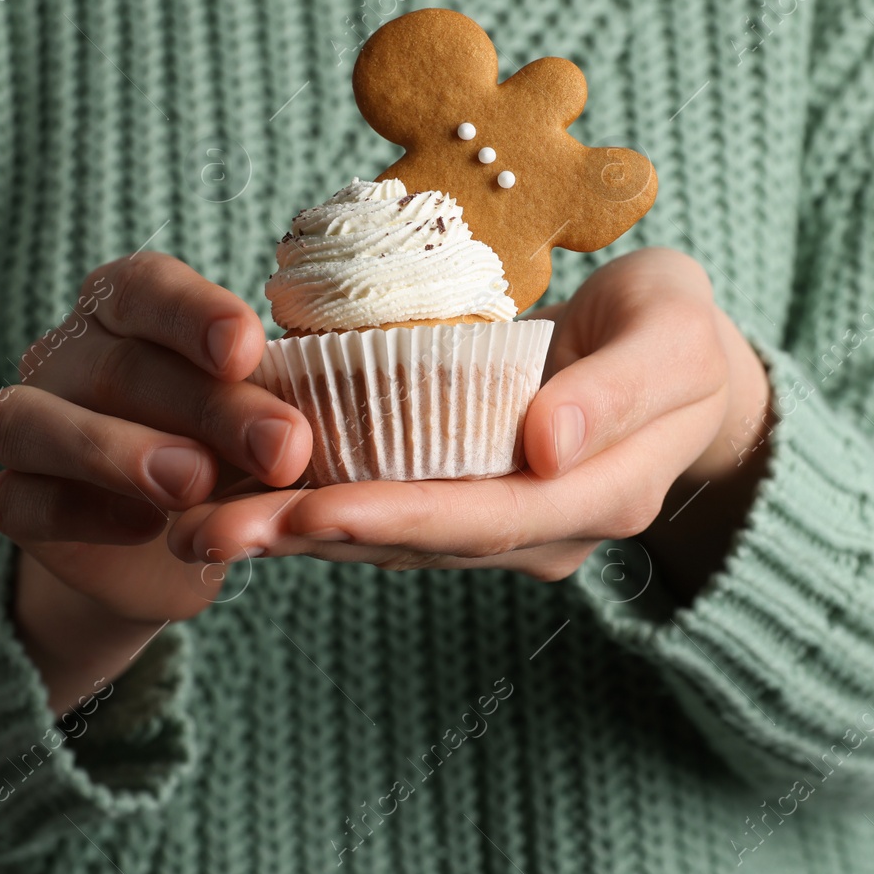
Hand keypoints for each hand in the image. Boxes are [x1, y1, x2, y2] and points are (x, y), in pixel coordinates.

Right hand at [0, 253, 313, 710]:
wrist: (172, 548)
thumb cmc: (228, 453)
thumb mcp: (262, 422)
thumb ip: (273, 406)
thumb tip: (316, 416)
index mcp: (129, 308)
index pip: (146, 287)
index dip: (193, 313)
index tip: (248, 348)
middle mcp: (68, 353)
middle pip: (118, 364)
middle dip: (206, 408)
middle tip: (281, 448)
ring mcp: (27, 424)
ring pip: (34, 421)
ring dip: (118, 451)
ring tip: (194, 484)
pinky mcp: (12, 499)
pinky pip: (17, 499)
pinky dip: (79, 511)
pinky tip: (145, 528)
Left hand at [166, 248, 772, 594]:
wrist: (680, 359)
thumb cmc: (680, 331)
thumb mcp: (674, 336)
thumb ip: (618, 390)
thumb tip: (543, 446)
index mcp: (599, 495)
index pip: (487, 517)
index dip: (397, 518)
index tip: (309, 513)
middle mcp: (544, 528)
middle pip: (418, 542)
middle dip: (311, 541)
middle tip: (205, 532)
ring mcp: (504, 523)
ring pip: (390, 537)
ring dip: (292, 536)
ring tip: (193, 526)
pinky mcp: (469, 496)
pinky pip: (386, 508)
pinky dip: (313, 507)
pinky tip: (239, 497)